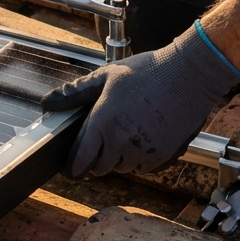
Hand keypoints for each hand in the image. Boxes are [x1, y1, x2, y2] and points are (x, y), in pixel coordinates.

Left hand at [42, 23, 239, 175]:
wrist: (191, 75)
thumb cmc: (148, 71)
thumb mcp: (107, 76)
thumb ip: (75, 93)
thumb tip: (48, 102)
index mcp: (104, 122)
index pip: (80, 159)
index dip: (73, 167)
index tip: (71, 169)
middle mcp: (122, 142)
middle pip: (100, 168)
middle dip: (96, 159)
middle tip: (101, 142)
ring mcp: (144, 151)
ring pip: (122, 169)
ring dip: (119, 159)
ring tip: (125, 135)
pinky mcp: (164, 156)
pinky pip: (143, 168)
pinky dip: (139, 159)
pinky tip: (143, 138)